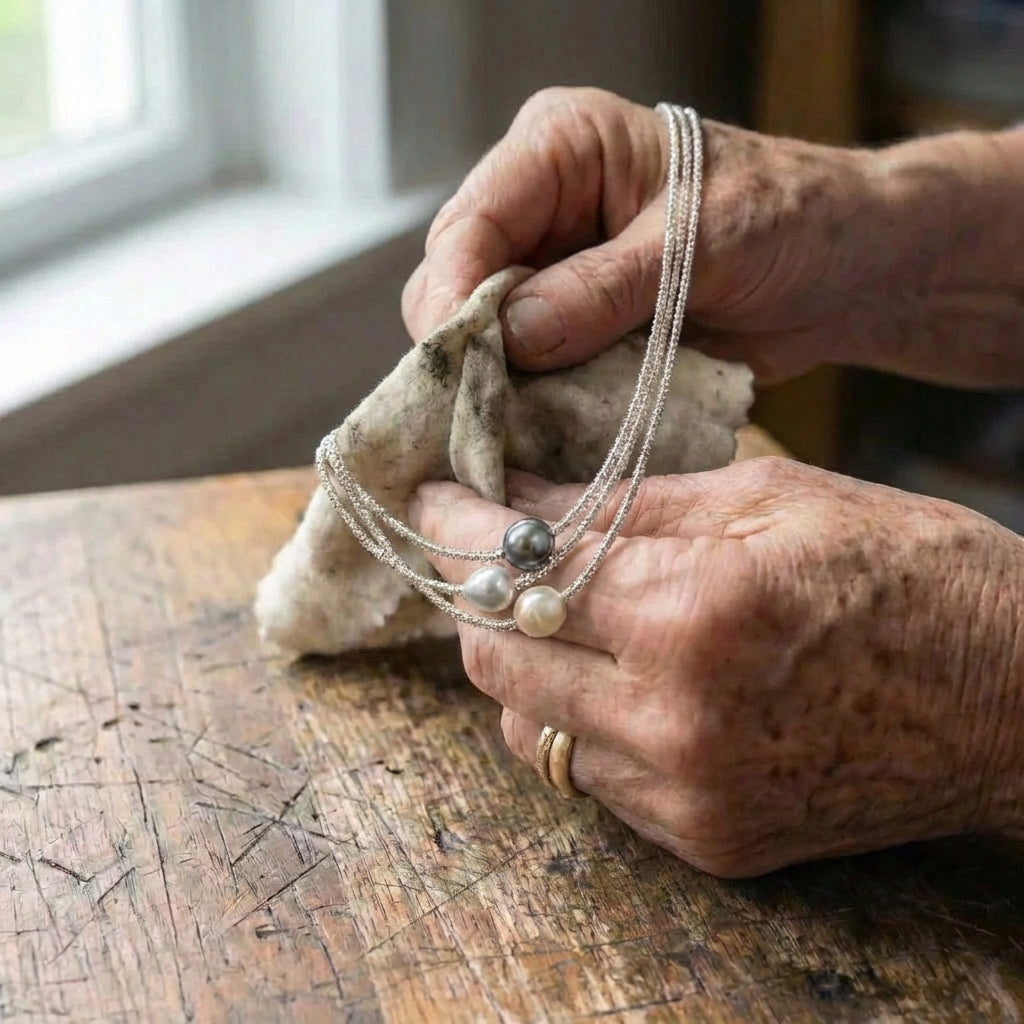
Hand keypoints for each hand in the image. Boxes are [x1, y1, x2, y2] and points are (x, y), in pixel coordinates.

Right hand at [402, 87, 891, 384]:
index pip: (470, 222)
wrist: (839, 270)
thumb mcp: (698, 242)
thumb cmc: (785, 217)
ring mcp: (552, 276)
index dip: (452, 295)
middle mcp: (541, 211)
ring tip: (519, 428)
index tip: (455, 363)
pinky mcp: (573, 330)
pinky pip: (529, 375)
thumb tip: (513, 336)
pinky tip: (547, 431)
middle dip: (466, 351)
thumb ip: (604, 288)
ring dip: (500, 388)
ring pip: (482, 339)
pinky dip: (535, 407)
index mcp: (561, 150)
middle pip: (457, 285)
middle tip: (482, 414)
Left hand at [409, 458, 1023, 876]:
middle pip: (496, 659)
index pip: (519, 571)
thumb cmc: (909, 570)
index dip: (456, 529)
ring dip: (519, 661)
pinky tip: (608, 673)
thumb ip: (626, 503)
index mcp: (696, 613)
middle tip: (482, 548)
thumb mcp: (767, 497)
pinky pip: (588, 775)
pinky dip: (574, 717)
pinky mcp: (706, 839)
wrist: (1017, 699)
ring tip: (552, 610)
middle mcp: (675, 720)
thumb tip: (518, 497)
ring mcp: (688, 795)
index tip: (431, 499)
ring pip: (529, 726)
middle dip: (474, 594)